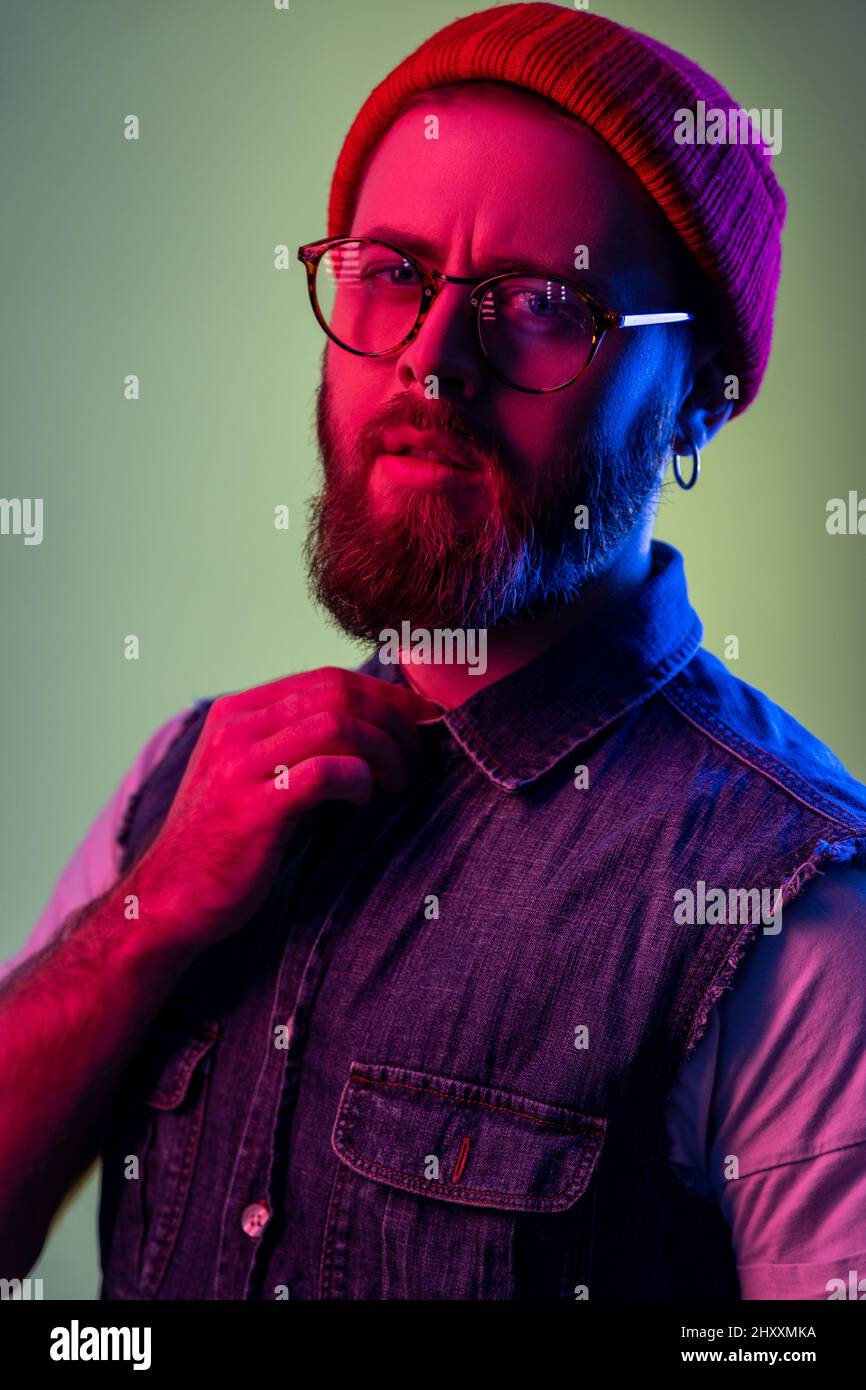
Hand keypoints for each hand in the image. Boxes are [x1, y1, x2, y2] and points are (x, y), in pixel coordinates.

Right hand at [133, 668, 440, 946]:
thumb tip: (381, 731)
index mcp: (239, 711)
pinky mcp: (253, 807)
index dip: (386, 696)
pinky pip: (324, 772)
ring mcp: (240, 765)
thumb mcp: (258, 776)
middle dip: (394, 719)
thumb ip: (301, 746)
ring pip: (337, 724)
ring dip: (384, 750)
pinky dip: (359, 779)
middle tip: (419, 756)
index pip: (328, 678)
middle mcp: (237, 727)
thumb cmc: (230, 840)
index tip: (422, 721)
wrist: (170, 899)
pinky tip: (365, 799)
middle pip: (338, 692)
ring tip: (399, 781)